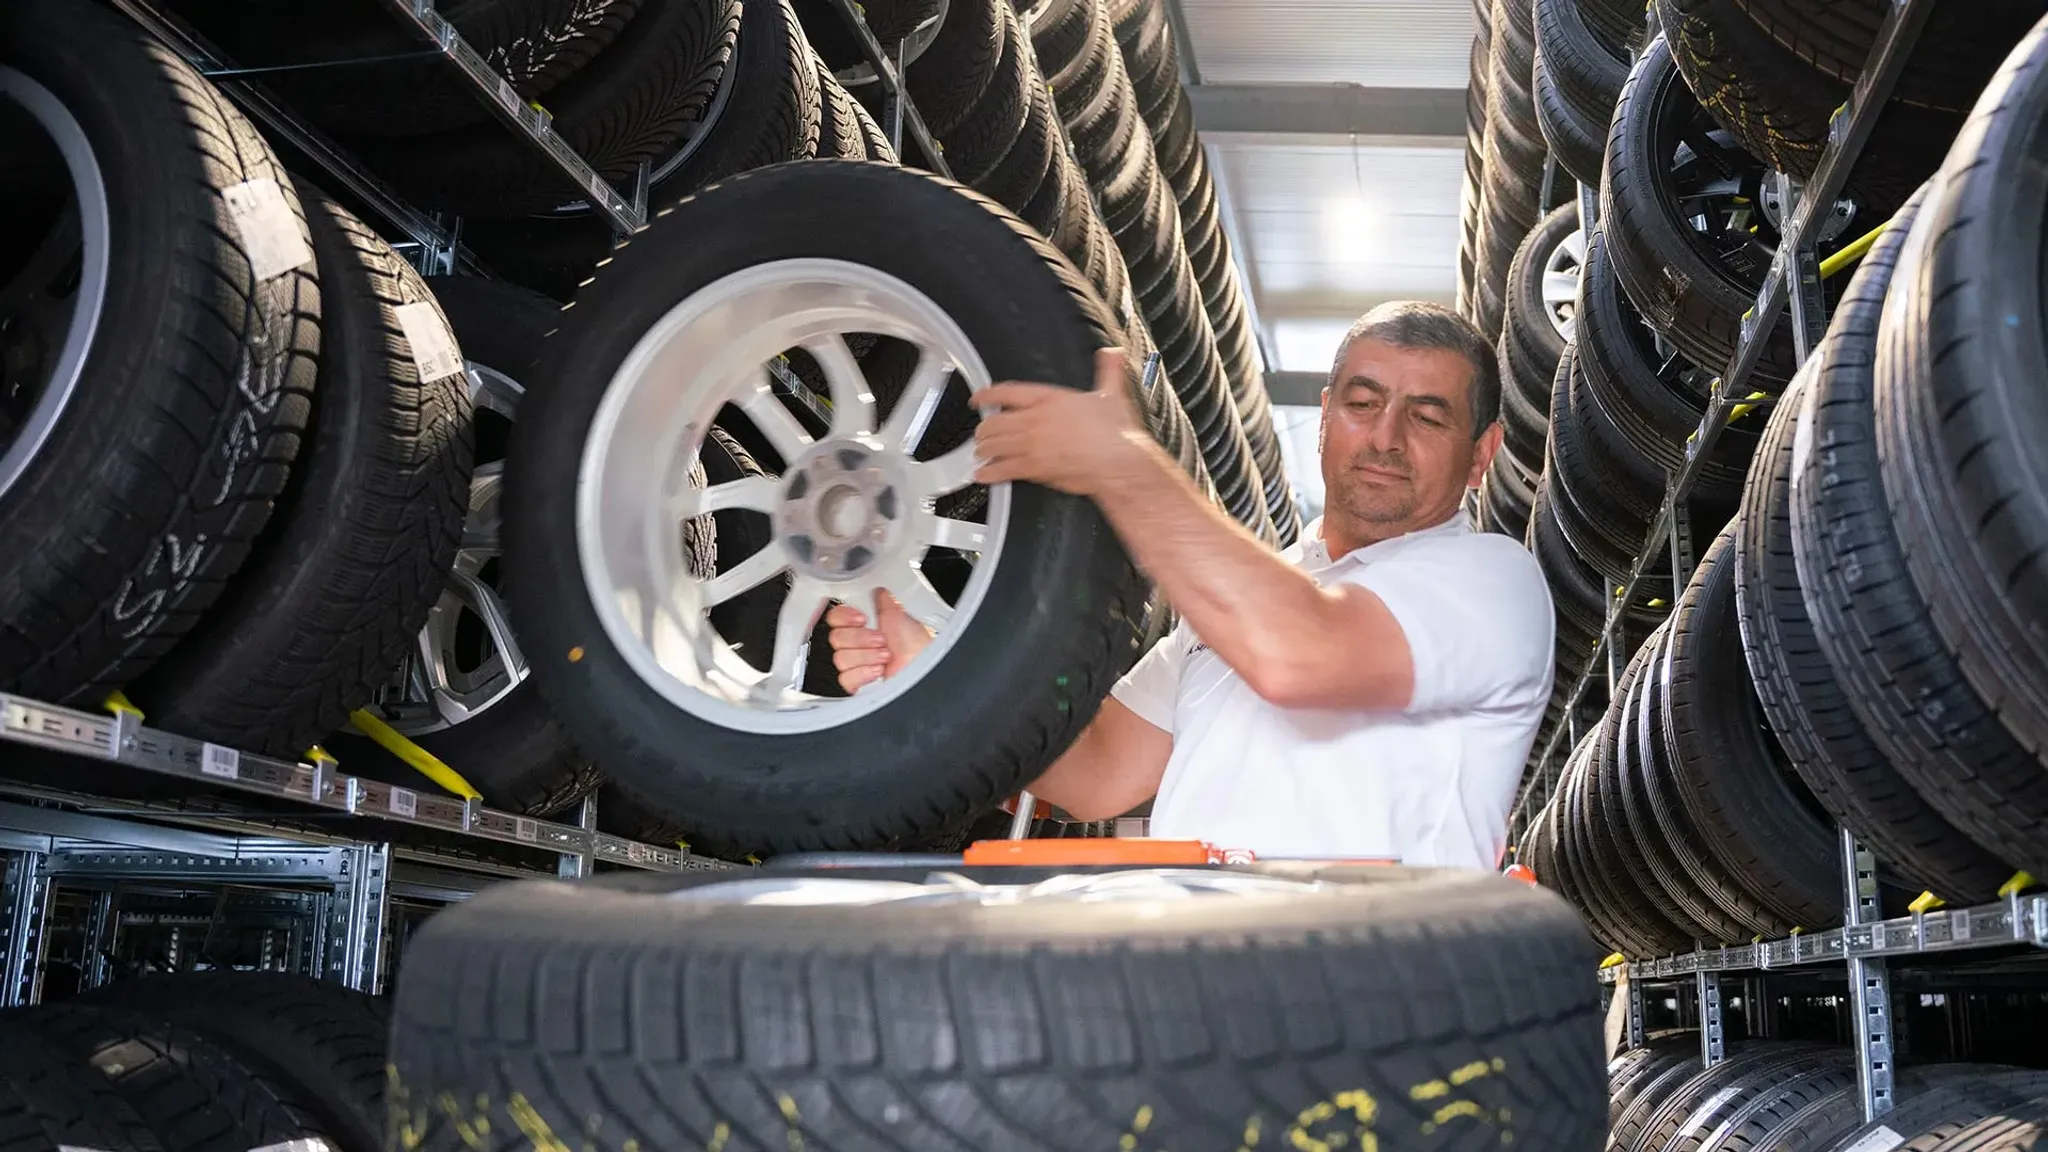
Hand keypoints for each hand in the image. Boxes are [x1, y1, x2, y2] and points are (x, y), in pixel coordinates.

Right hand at [824, 590, 932, 692]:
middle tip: (881, 640)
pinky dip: (863, 673)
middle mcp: (858, 643)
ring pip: (840, 658)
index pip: (835, 618)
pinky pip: (845, 678)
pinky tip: (877, 670)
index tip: (862, 618)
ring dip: (866, 656)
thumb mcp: (899, 615)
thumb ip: (883, 601)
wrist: (922, 668)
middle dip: (861, 638)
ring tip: (885, 656)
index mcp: (864, 625)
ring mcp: (857, 663)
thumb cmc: (916, 645)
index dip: (844, 617)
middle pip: (836, 638)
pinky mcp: (858, 682)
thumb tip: (878, 591)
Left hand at [973, 348, 1149, 496]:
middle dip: (983, 428)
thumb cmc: (1116, 432)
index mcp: (1050, 399)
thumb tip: (1111, 355)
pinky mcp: (1033, 468)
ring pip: (994, 445)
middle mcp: (1035, 420)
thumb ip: (1108, 371)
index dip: (987, 394)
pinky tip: (983, 474)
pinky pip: (1002, 469)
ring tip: (979, 452)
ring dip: (983, 449)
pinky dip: (988, 473)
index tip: (979, 397)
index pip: (1007, 391)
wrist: (1118, 461)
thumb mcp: (1112, 393)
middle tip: (980, 431)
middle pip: (994, 421)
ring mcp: (1031, 445)